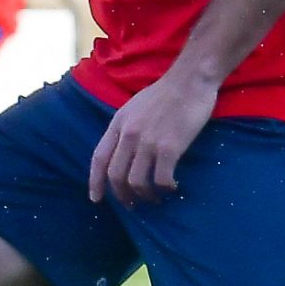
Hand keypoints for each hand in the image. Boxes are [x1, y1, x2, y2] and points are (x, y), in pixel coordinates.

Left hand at [88, 70, 217, 205]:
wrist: (190, 80)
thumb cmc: (166, 92)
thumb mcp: (134, 107)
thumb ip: (126, 128)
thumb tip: (123, 151)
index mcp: (118, 123)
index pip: (99, 158)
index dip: (95, 182)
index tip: (96, 199)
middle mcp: (129, 135)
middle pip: (116, 176)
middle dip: (122, 196)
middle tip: (132, 205)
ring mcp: (148, 142)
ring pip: (137, 182)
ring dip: (145, 196)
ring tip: (155, 198)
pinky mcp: (170, 148)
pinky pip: (161, 179)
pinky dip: (165, 189)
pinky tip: (172, 187)